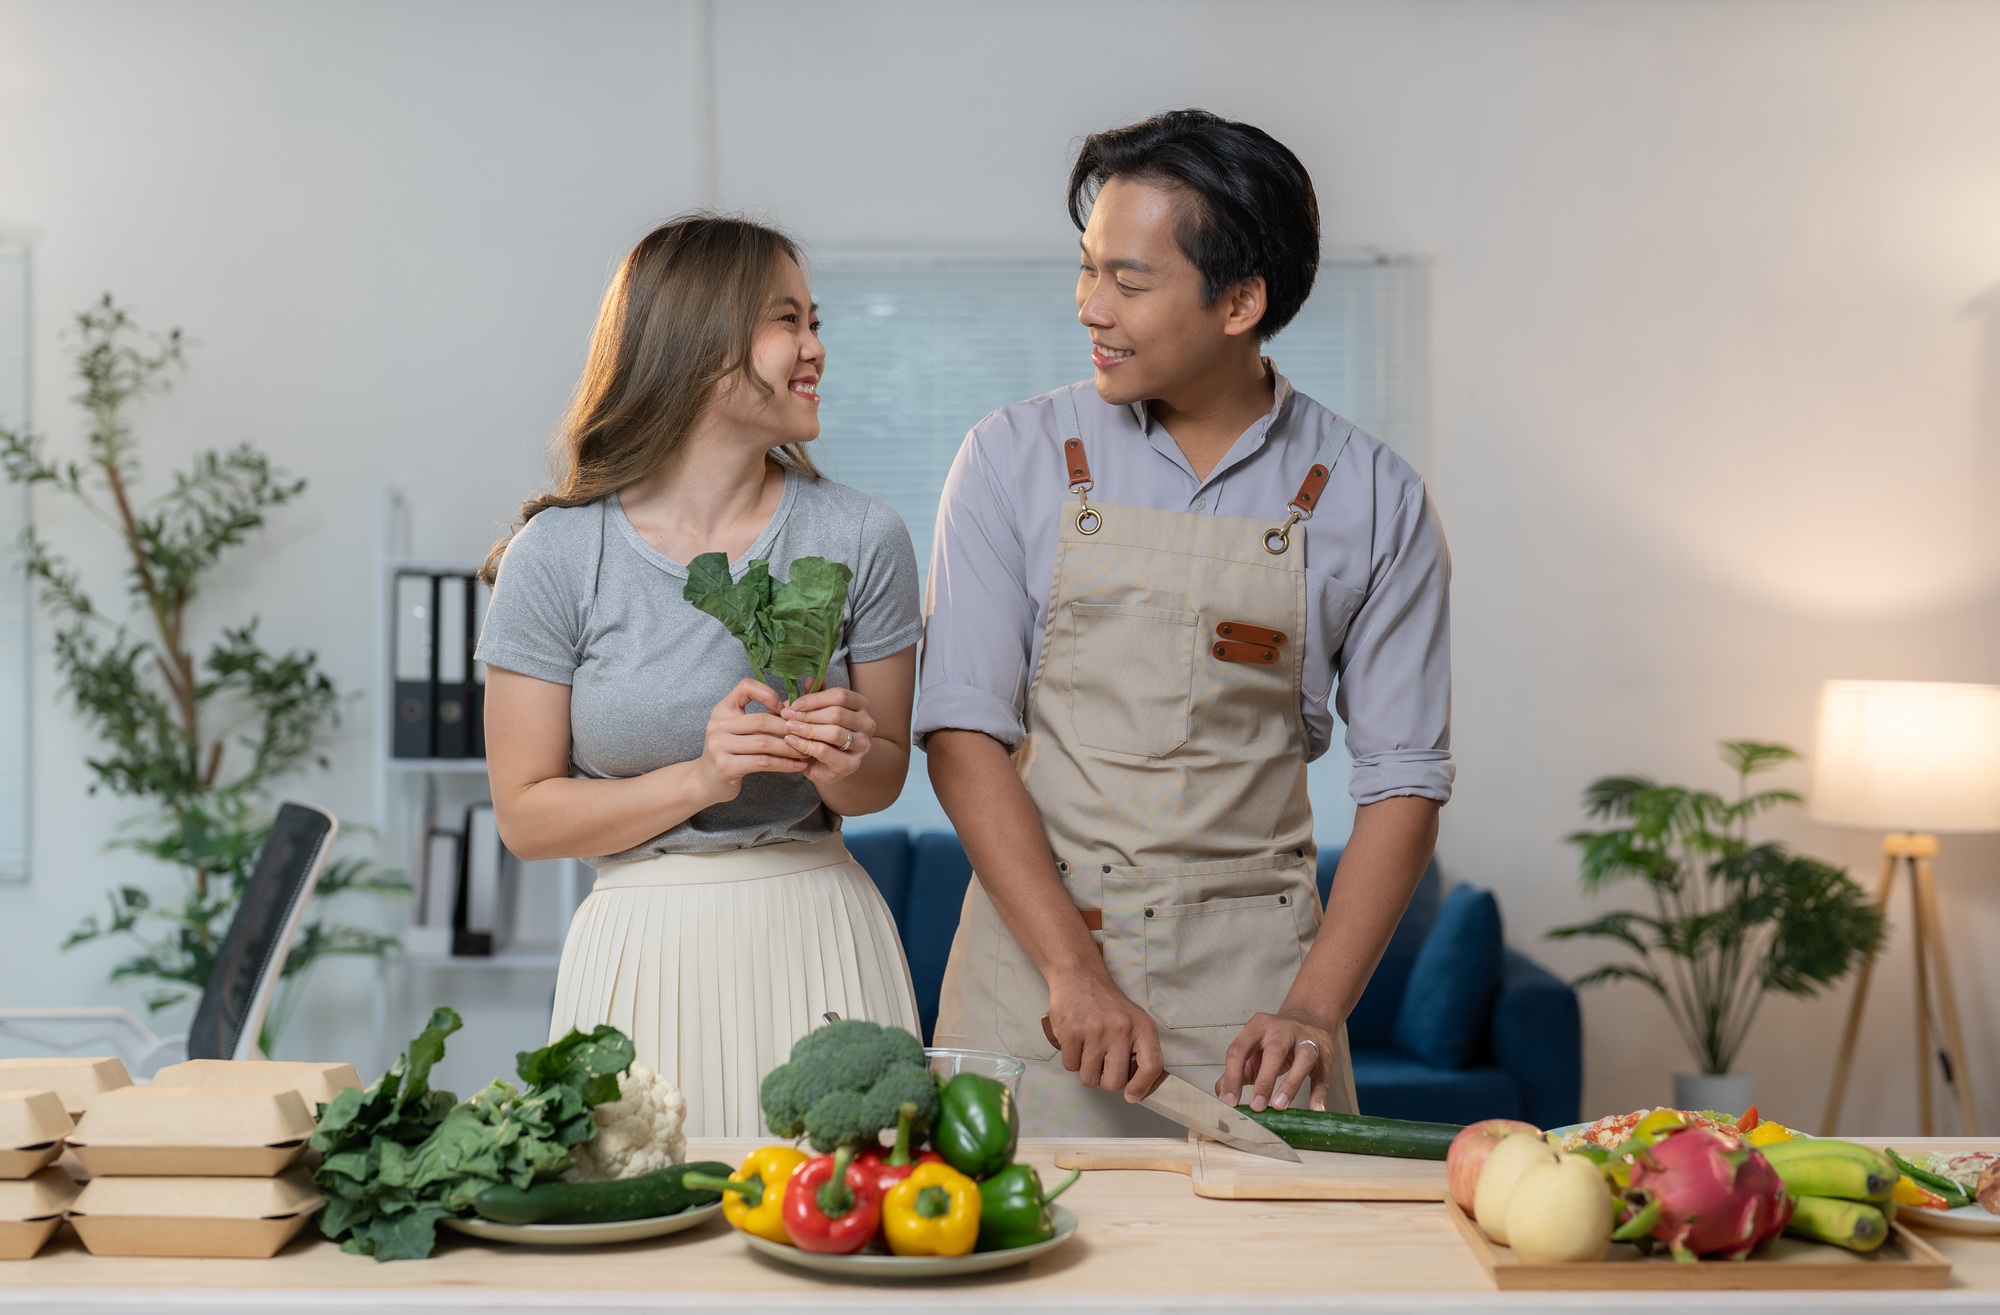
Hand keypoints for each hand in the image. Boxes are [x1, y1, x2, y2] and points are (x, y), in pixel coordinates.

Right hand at [695, 679, 807, 802]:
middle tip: (808, 733)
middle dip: (789, 727)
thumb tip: (795, 707)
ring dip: (790, 748)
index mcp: (722, 709)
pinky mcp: (726, 766)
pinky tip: (797, 766)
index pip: (746, 687)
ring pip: (764, 743)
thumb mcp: (739, 729)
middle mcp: (718, 724)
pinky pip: (762, 762)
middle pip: (761, 720)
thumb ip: (762, 716)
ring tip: (806, 751)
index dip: (768, 694)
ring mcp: (719, 745)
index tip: (784, 708)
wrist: (706, 781)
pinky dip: (784, 764)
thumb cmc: (729, 752)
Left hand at [780, 685, 874, 786]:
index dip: (815, 699)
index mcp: (861, 705)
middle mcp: (867, 723)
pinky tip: (792, 742)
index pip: (841, 696)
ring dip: (807, 729)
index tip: (794, 704)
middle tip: (787, 716)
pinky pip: (826, 752)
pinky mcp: (852, 764)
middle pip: (837, 713)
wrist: (828, 766)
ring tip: (789, 728)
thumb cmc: (823, 735)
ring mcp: (863, 745)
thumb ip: (815, 697)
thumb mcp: (818, 712)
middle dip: (808, 715)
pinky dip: (805, 745)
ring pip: (833, 733)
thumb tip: (809, 679)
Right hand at [1046, 969, 1163, 1102]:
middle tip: (1103, 1064)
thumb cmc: (1109, 1006)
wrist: (1080, 976)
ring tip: (1088, 1050)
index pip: (1152, 1066)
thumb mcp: (1135, 1021)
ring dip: (1087, 1071)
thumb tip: (1137, 1092)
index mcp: (1142, 1027)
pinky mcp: (1071, 1031)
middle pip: (1115, 1082)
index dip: (1143, 1087)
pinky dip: (1072, 1059)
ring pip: (1090, 1078)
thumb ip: (1140, 1052)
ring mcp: (1095, 1031)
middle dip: (1106, 1081)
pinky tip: (1076, 1042)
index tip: (1131, 1095)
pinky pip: (1070, 1066)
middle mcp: (1121, 1029)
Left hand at [1219, 1008, 1336, 1112]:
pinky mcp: (1324, 1054)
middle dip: (1264, 1080)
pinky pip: (1322, 1074)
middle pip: (1274, 1051)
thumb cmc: (1275, 1041)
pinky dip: (1319, 1093)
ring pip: (1303, 1059)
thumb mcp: (1253, 1048)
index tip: (1230, 1101)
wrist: (1308, 1019)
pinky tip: (1315, 1108)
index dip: (1232, 1075)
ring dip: (1290, 1084)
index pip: (1240, 1049)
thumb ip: (1238, 1069)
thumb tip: (1223, 1093)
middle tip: (1256, 1106)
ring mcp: (1306, 1040)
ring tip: (1279, 1106)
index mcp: (1258, 1027)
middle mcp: (1283, 1030)